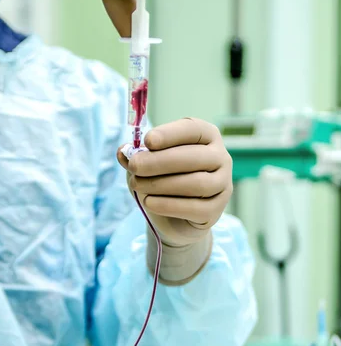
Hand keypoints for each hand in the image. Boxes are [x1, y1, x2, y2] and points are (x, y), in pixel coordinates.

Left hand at [118, 118, 232, 247]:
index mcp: (207, 137)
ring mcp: (222, 184)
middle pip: (193, 157)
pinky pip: (195, 208)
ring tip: (137, 185)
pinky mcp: (216, 210)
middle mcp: (221, 157)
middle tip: (134, 166)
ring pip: (196, 183)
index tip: (148, 140)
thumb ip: (137, 155)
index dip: (170, 134)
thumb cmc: (163, 180)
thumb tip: (123, 152)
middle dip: (159, 161)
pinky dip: (169, 205)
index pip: (193, 130)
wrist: (175, 216)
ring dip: (161, 184)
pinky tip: (149, 202)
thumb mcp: (148, 164)